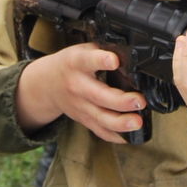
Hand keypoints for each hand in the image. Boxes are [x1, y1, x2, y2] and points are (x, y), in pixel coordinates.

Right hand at [15, 42, 145, 141]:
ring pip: (101, 119)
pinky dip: (115, 136)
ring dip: (121, 123)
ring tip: (137, 122)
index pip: (88, 60)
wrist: (47, 85)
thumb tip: (131, 53)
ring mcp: (80, 106)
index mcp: (77, 63)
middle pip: (99, 96)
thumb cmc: (71, 64)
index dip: (101, 60)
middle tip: (139, 100)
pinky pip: (100, 131)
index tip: (114, 61)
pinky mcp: (84, 120)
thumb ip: (104, 50)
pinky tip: (130, 136)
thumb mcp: (83, 49)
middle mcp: (77, 86)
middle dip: (120, 101)